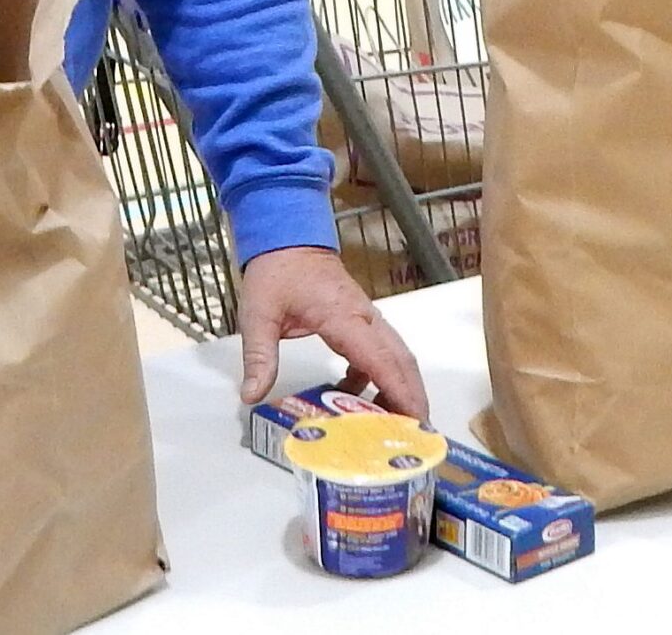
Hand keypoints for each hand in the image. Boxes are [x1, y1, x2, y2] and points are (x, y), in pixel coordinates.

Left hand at [236, 246, 429, 420]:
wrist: (286, 238)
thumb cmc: (276, 272)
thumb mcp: (259, 315)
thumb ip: (259, 356)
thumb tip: (253, 395)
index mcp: (343, 317)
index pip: (379, 359)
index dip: (399, 391)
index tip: (414, 419)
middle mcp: (363, 317)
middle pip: (400, 359)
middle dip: (413, 396)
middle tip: (418, 433)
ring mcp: (364, 316)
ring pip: (395, 354)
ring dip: (401, 386)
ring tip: (396, 424)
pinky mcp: (358, 318)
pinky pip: (379, 350)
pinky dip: (377, 375)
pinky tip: (357, 396)